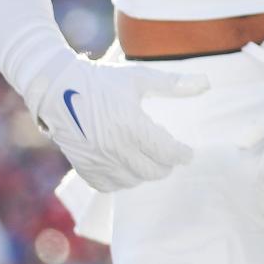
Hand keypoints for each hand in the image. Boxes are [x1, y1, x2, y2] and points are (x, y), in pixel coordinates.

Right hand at [29, 53, 210, 192]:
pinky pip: (109, 186)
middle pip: (153, 171)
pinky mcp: (84, 167)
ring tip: (150, 161)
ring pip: (132, 181)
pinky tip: (127, 167)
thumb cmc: (101, 80)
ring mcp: (98, 160)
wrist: (57, 89)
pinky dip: (122, 180)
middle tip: (170, 157)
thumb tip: (206, 83)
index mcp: (131, 125)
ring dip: (145, 174)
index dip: (181, 155)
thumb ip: (173, 84)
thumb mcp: (139, 77)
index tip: (187, 153)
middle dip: (166, 165)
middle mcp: (115, 148)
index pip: (167, 152)